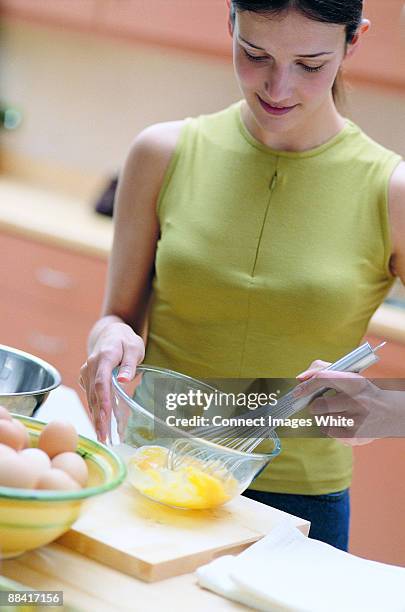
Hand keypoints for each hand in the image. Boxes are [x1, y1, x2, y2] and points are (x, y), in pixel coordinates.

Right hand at [79, 322, 144, 441]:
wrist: (109, 334)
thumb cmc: (125, 340)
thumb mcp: (133, 347)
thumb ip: (129, 363)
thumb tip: (124, 379)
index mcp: (104, 357)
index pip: (101, 383)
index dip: (103, 402)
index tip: (105, 418)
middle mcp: (91, 366)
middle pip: (94, 395)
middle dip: (98, 417)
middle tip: (103, 437)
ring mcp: (86, 372)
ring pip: (91, 398)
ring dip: (96, 418)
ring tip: (103, 437)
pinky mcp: (86, 379)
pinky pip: (91, 396)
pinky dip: (96, 410)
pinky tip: (101, 425)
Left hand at [296, 361, 384, 445]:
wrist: (392, 412)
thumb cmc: (362, 392)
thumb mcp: (349, 376)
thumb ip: (322, 371)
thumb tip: (300, 379)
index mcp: (354, 382)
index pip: (323, 378)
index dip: (307, 385)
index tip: (297, 392)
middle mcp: (357, 401)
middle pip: (319, 406)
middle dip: (316, 406)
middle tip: (322, 405)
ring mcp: (357, 421)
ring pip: (322, 420)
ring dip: (324, 417)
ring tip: (337, 414)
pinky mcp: (355, 437)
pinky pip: (329, 433)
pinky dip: (331, 428)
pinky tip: (342, 424)